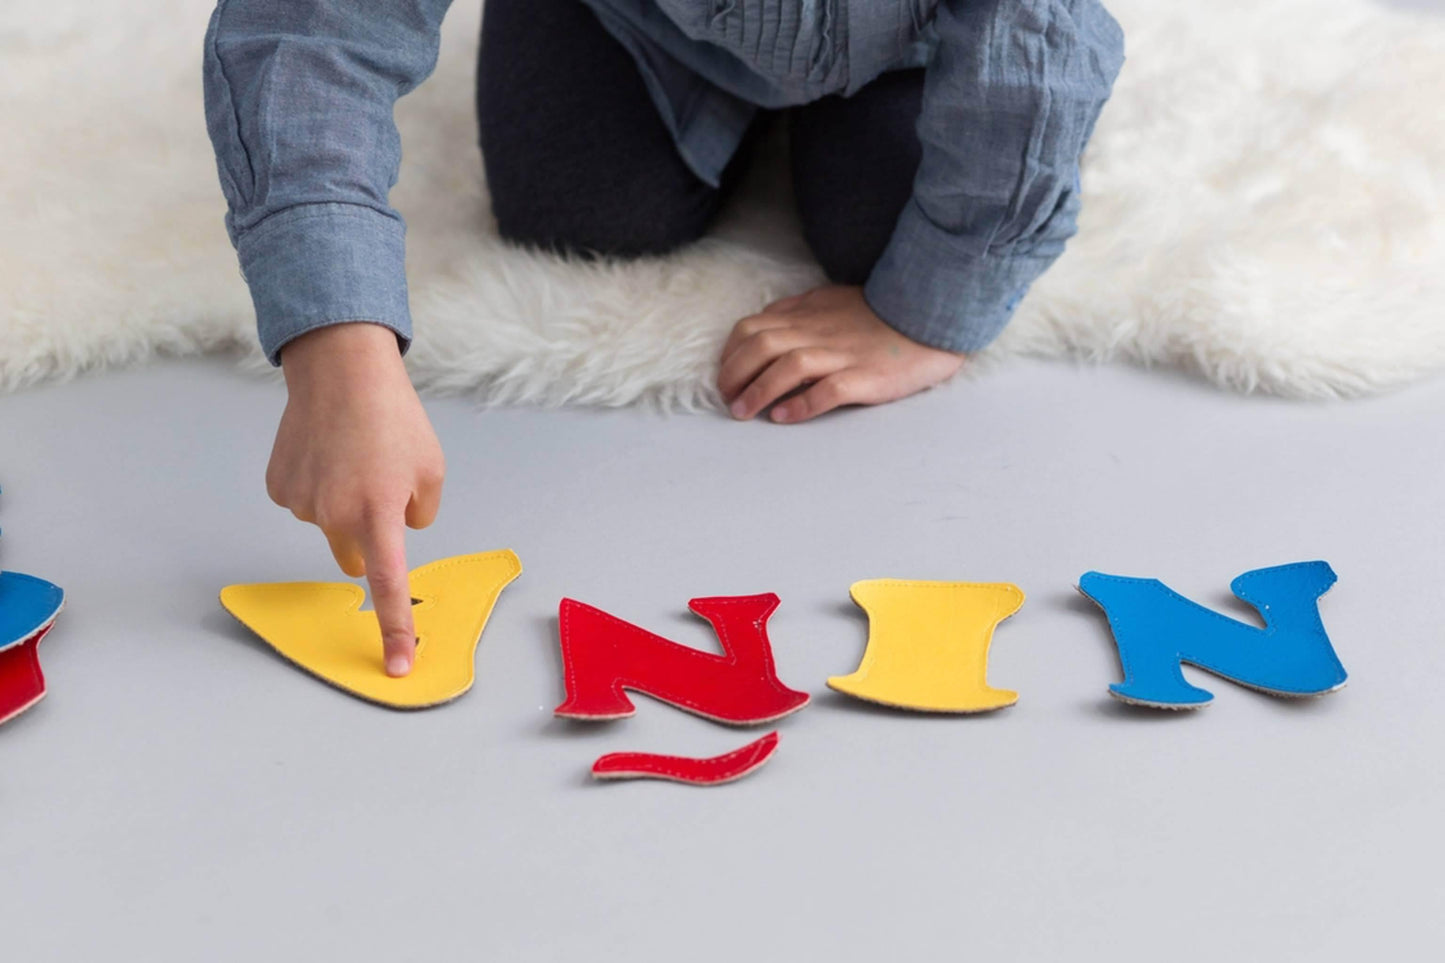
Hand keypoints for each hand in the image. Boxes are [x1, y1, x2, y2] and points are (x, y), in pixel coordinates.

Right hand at [267, 323, 444, 676]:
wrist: (341, 371)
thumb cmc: (394, 418)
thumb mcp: (431, 470)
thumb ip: (420, 515)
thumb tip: (400, 532)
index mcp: (378, 514)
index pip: (389, 587)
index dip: (395, 629)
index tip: (398, 665)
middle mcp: (334, 516)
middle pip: (356, 558)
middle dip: (370, 540)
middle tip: (380, 491)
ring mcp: (301, 503)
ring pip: (329, 528)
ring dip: (343, 507)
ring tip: (354, 457)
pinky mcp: (279, 487)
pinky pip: (305, 505)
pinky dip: (318, 488)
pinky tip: (326, 454)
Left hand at [717, 285, 966, 422]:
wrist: (930, 319)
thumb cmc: (879, 315)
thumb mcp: (832, 301)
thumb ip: (798, 311)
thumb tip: (765, 323)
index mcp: (808, 314)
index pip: (752, 328)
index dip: (730, 354)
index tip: (725, 376)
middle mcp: (819, 332)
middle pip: (761, 345)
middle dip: (734, 374)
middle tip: (728, 400)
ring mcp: (843, 354)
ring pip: (788, 366)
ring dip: (759, 391)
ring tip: (744, 412)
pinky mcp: (867, 377)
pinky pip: (828, 390)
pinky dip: (801, 405)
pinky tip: (784, 417)